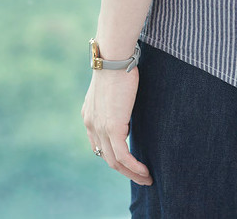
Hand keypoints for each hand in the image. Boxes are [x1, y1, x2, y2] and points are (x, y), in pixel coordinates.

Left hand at [81, 67, 152, 185]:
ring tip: (146, 178)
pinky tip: (145, 171)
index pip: (98, 144)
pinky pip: (123, 157)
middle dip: (123, 170)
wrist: (113, 58)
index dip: (112, 155)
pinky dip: (134, 167)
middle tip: (140, 176)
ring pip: (114, 162)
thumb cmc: (117, 64)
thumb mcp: (112, 86)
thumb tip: (125, 106)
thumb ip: (115, 101)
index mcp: (89, 115)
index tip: (128, 160)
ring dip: (131, 173)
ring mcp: (100, 129)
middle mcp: (92, 125)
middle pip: (106, 157)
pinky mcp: (113, 129)